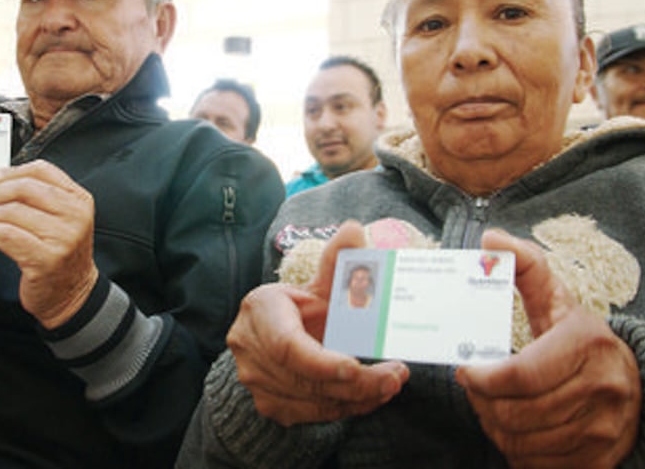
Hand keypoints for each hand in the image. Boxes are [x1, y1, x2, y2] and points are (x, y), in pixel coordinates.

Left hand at [0, 160, 97, 328]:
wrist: (72, 293)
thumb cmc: (61, 256)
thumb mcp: (61, 219)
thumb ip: (37, 197)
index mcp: (79, 200)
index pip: (42, 170)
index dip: (10, 171)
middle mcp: (75, 216)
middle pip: (25, 188)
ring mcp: (63, 238)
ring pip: (13, 211)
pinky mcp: (46, 258)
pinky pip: (7, 235)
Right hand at [228, 221, 408, 425]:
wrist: (274, 336)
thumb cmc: (302, 307)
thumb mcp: (319, 283)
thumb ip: (337, 260)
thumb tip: (353, 228)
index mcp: (259, 310)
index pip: (287, 346)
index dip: (321, 361)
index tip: (355, 367)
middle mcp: (249, 348)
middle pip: (305, 378)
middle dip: (356, 383)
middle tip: (395, 376)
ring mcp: (256, 381)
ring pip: (312, 401)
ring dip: (358, 398)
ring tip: (392, 383)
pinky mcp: (270, 404)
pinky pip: (313, 414)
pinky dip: (347, 408)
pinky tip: (373, 396)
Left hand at [455, 229, 640, 467]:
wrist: (637, 386)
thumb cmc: (581, 338)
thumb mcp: (556, 299)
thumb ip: (524, 267)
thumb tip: (491, 239)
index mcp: (586, 343)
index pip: (521, 374)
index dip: (482, 378)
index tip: (465, 371)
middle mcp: (603, 388)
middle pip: (516, 412)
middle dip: (483, 402)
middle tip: (475, 390)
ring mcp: (605, 429)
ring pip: (523, 441)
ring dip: (495, 426)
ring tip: (492, 406)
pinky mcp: (600, 460)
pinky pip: (539, 464)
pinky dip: (517, 450)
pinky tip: (515, 429)